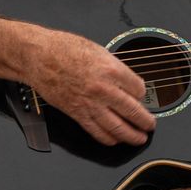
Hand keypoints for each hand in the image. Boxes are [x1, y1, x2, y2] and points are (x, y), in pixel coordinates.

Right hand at [29, 28, 155, 145]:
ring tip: (139, 138)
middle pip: (133, 111)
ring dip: (132, 136)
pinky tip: (115, 140)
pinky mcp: (77, 113)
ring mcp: (90, 104)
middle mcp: (104, 89)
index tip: (141, 96)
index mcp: (112, 70)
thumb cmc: (64, 49)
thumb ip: (115, 68)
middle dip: (145, 121)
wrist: (39, 57)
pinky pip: (97, 131)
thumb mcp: (98, 51)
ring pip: (117, 127)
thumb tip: (126, 82)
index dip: (143, 94)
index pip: (139, 89)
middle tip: (150, 125)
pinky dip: (109, 139)